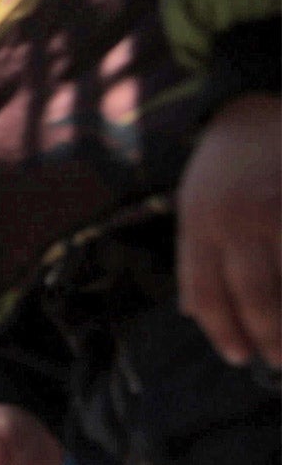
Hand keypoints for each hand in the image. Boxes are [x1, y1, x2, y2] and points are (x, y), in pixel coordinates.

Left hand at [178, 91, 281, 368]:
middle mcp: (238, 218)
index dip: (223, 332)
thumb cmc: (226, 164)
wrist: (255, 102)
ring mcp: (278, 207)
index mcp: (200, 225)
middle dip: (270, 336)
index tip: (238, 357)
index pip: (207, 294)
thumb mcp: (194, 206)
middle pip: (255, 295)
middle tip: (279, 362)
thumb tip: (192, 314)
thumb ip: (194, 259)